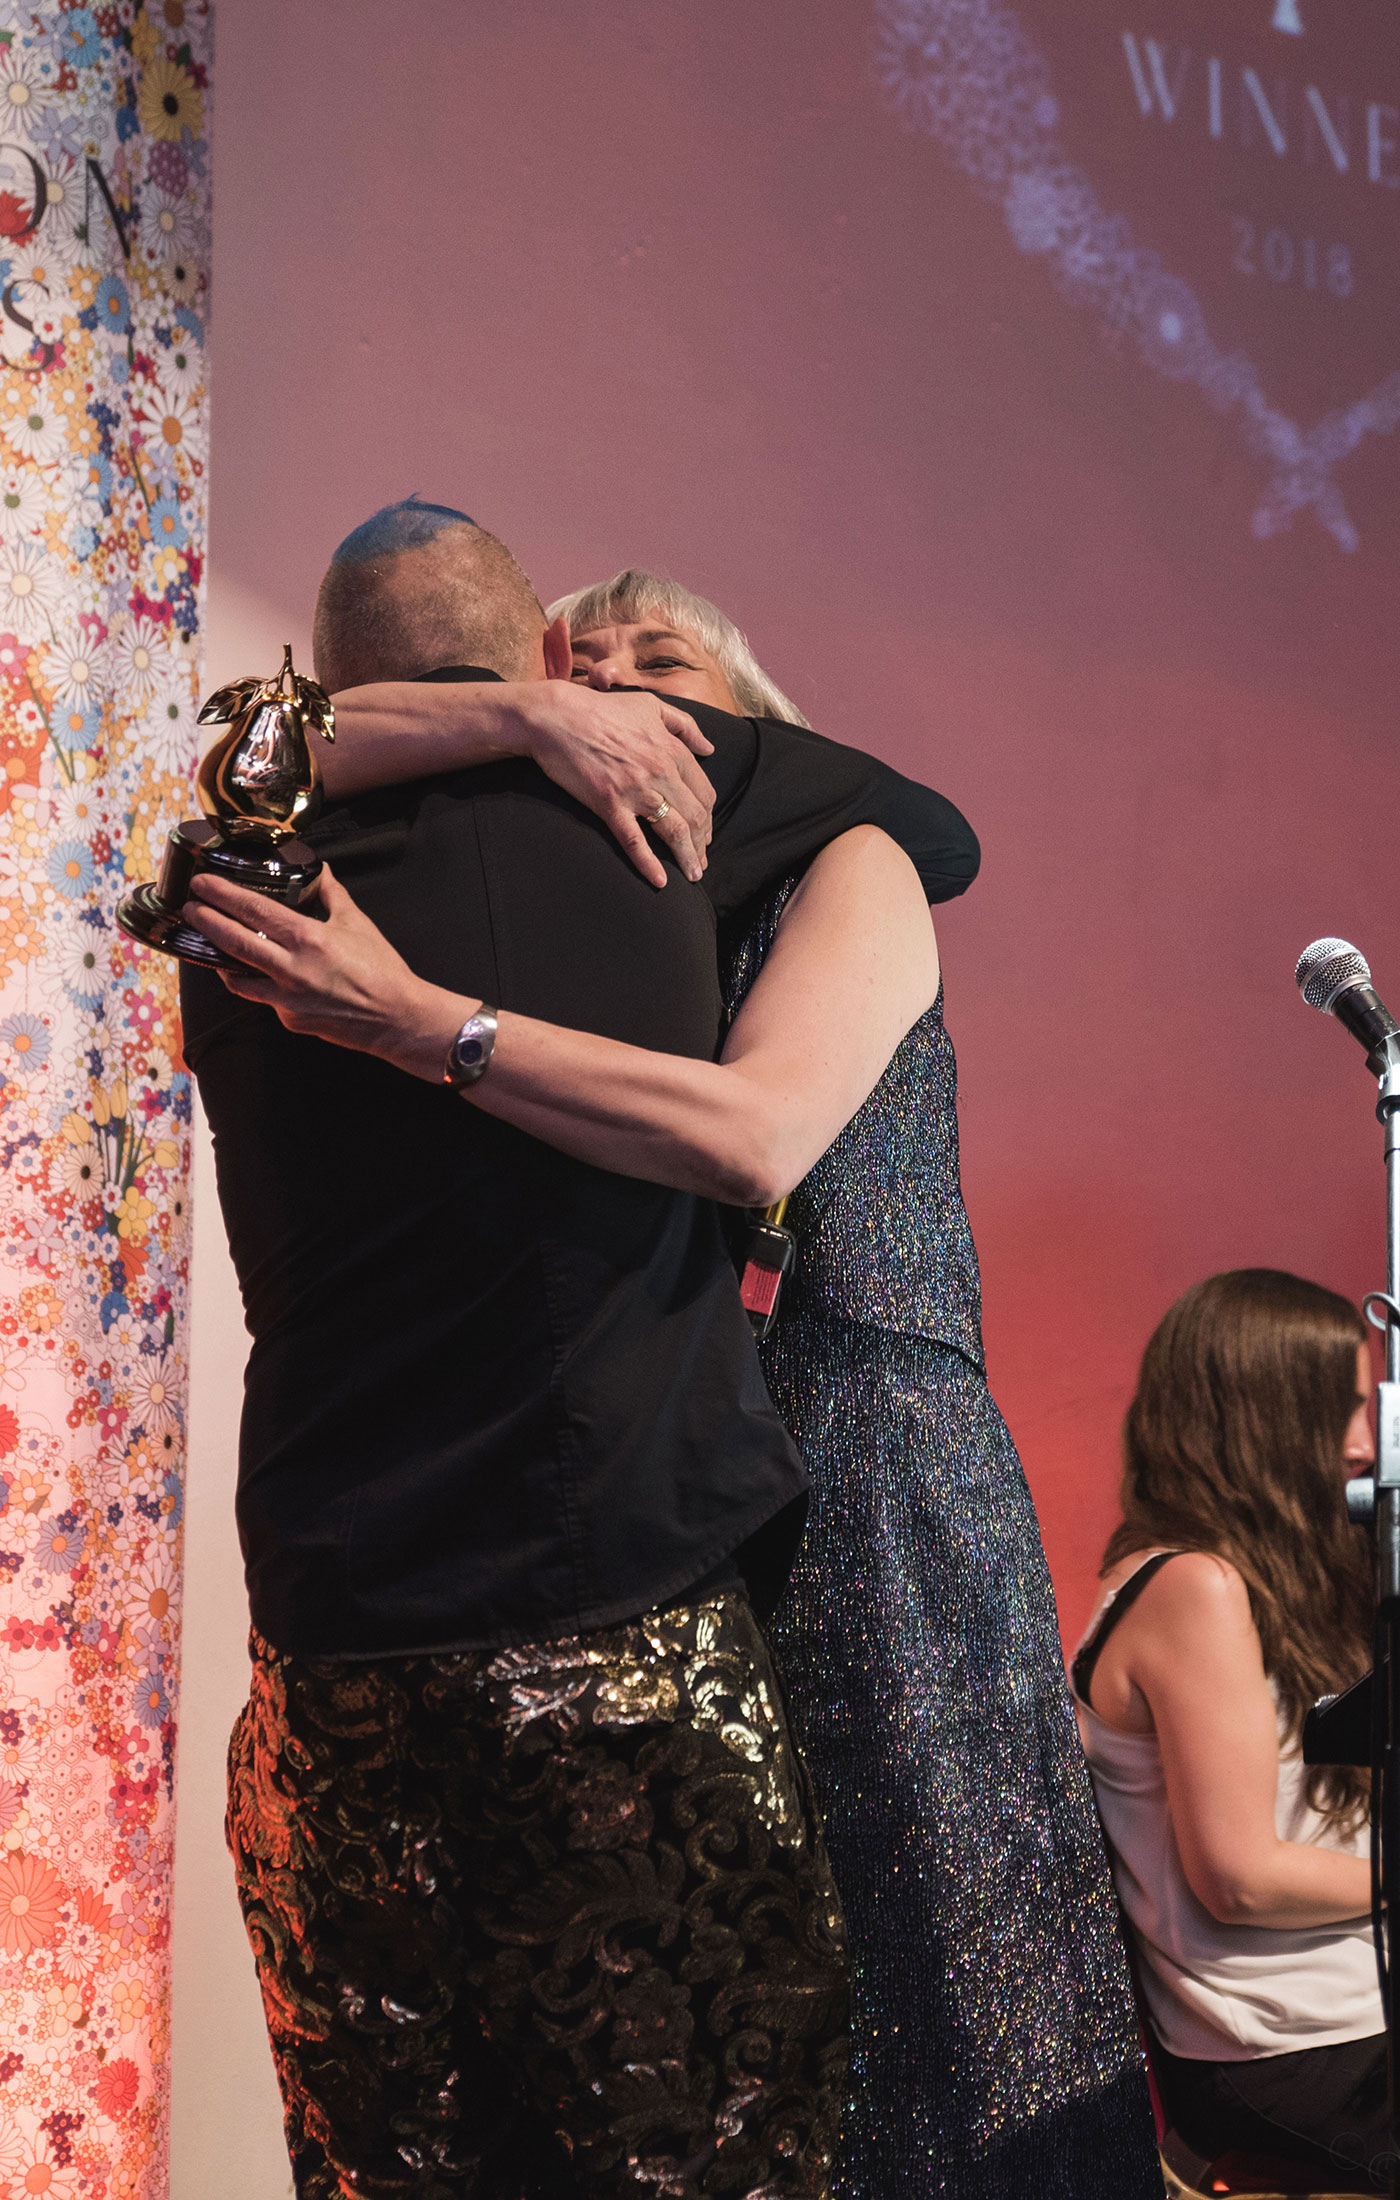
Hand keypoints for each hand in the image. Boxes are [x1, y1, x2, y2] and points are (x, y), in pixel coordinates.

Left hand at [183, 867, 466, 1081]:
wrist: (397, 1017)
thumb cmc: (382, 968)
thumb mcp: (357, 923)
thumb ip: (331, 894)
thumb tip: (320, 870)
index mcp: (308, 940)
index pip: (254, 911)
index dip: (223, 895)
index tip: (202, 883)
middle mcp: (291, 970)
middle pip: (234, 942)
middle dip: (206, 922)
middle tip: (189, 907)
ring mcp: (286, 999)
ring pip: (237, 978)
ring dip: (220, 959)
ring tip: (210, 944)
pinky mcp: (289, 1020)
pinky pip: (264, 998)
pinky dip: (259, 984)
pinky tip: (258, 974)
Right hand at [515, 683, 714, 888]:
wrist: (557, 716)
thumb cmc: (602, 708)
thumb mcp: (651, 706)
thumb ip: (685, 725)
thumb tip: (709, 747)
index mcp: (671, 750)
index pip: (704, 792)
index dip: (709, 817)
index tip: (706, 833)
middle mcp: (660, 772)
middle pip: (695, 816)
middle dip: (703, 844)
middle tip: (701, 861)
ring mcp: (635, 790)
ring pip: (674, 831)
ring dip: (688, 857)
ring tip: (693, 875)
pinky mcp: (609, 804)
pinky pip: (634, 840)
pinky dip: (648, 864)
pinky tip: (660, 882)